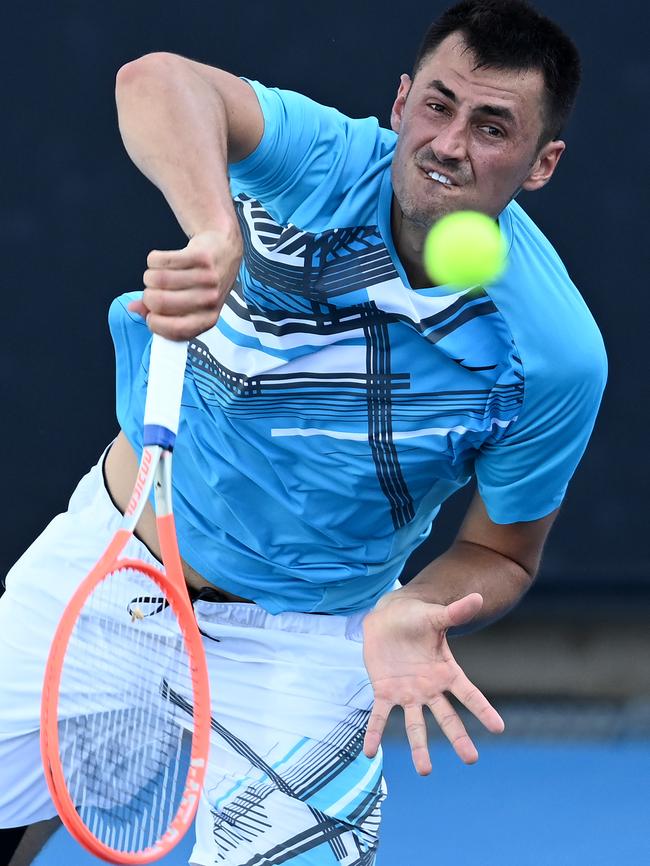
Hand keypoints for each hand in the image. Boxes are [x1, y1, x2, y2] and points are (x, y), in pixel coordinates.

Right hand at [128, 227, 242, 339]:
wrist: (222, 252)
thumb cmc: (202, 284)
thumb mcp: (186, 305)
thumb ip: (160, 312)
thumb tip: (135, 308)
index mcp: (207, 320)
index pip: (175, 330)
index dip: (155, 323)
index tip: (150, 315)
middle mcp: (210, 301)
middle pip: (159, 302)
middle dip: (148, 295)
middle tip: (154, 290)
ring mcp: (208, 278)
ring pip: (157, 279)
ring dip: (151, 276)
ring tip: (160, 274)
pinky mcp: (201, 257)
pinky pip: (160, 260)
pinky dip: (154, 260)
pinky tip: (163, 262)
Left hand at [362, 592, 504, 774]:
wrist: (388, 618)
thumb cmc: (417, 617)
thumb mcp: (435, 616)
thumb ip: (455, 612)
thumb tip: (478, 597)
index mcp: (445, 672)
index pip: (468, 693)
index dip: (483, 709)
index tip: (499, 727)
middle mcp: (429, 688)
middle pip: (447, 717)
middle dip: (458, 737)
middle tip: (471, 759)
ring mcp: (407, 693)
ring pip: (415, 725)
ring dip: (419, 748)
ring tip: (424, 771)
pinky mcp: (384, 692)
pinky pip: (379, 716)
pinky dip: (374, 733)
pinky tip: (368, 752)